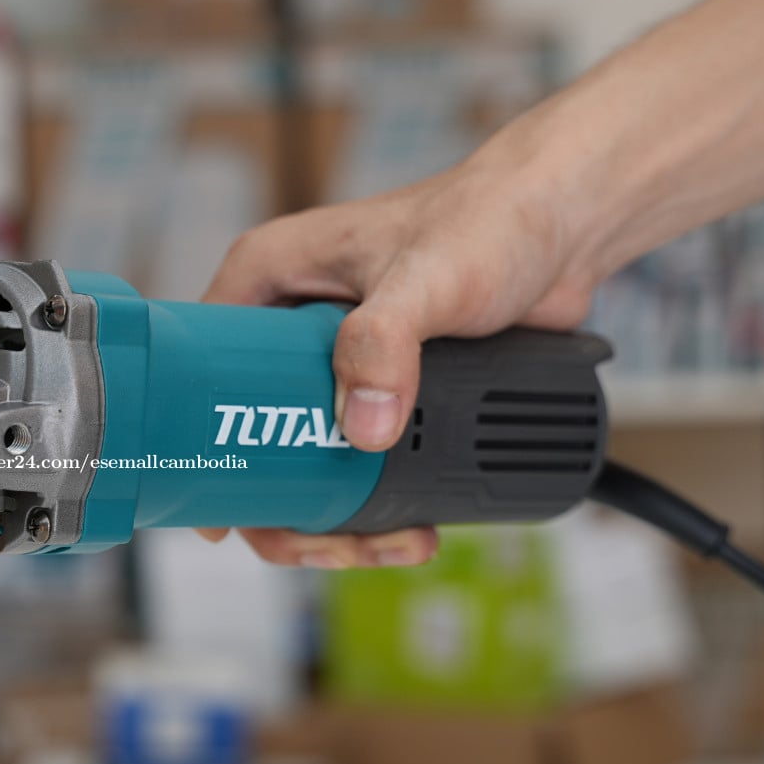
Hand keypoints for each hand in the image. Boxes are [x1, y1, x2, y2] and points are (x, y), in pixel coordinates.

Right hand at [199, 154, 596, 568]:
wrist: (565, 228)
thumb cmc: (489, 219)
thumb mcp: (426, 277)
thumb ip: (386, 342)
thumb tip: (362, 429)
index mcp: (266, 280)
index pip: (198, 373)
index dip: (201, 446)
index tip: (224, 514)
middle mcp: (287, 325)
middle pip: (248, 436)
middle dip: (282, 506)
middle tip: (327, 544)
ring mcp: (332, 364)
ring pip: (303, 460)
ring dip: (335, 520)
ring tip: (390, 543)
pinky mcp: (380, 391)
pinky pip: (355, 463)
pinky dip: (375, 506)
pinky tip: (410, 525)